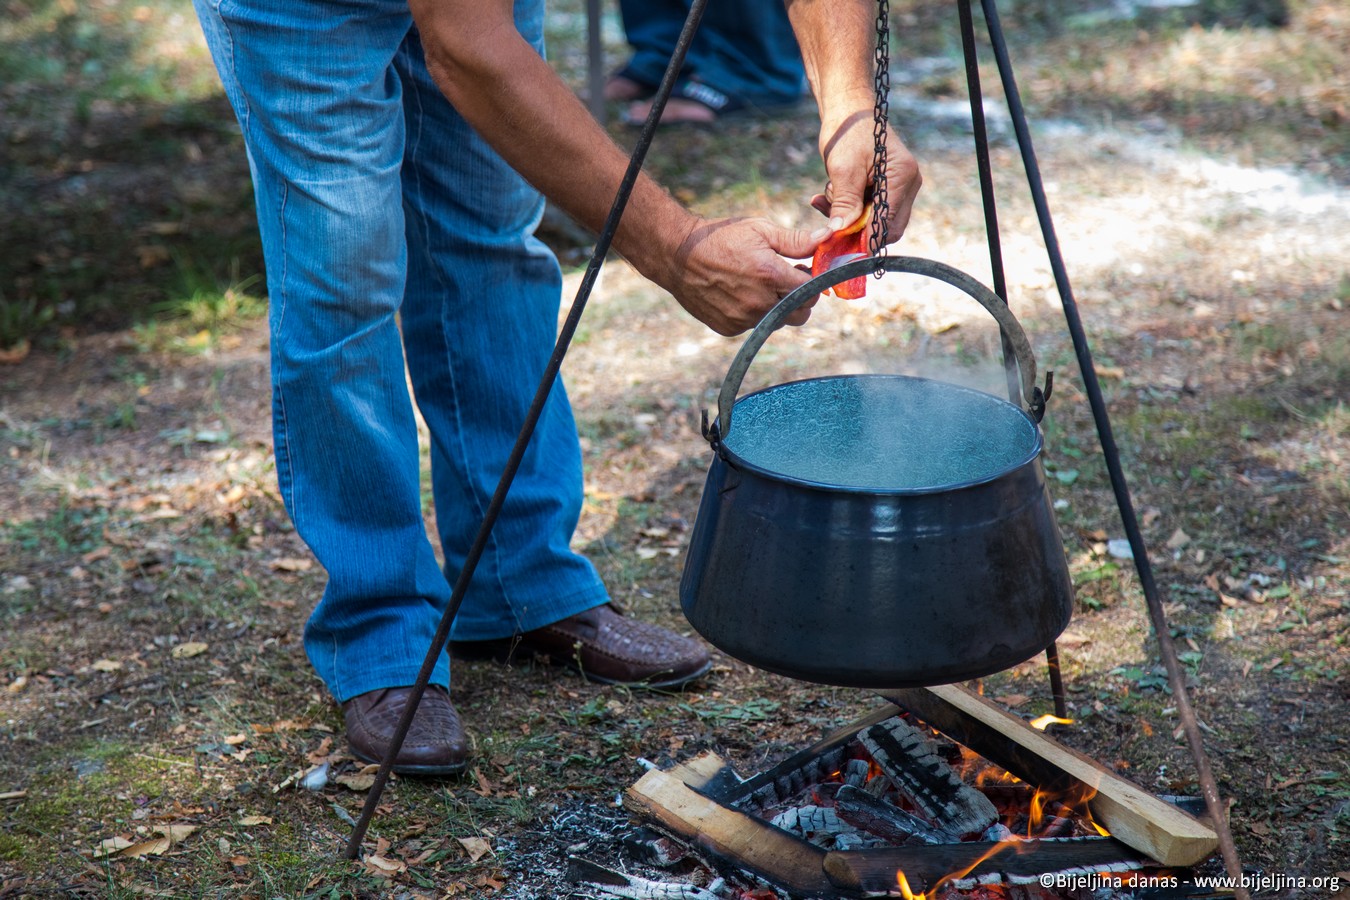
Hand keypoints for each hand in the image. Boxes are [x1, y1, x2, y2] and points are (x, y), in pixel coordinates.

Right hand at [663, 216, 826, 335]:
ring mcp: (743, 319)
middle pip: (800, 313)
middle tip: (787, 279)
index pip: (811, 291)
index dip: (812, 281)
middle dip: (800, 298)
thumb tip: (827, 237)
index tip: (803, 271)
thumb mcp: (760, 229)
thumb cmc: (720, 237)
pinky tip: (741, 294)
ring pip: (778, 321)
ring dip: (777, 307)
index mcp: (770, 276)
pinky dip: (755, 314)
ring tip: (761, 285)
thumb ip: (796, 240)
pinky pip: (754, 327)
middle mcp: (758, 303)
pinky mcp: (729, 328)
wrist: (678, 255)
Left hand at [811, 109, 920, 240]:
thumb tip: (839, 231)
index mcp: (903, 177)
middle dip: (858, 230)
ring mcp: (899, 186)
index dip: (867, 239)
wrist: (847, 110)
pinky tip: (826, 197)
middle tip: (830, 225)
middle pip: (887, 227)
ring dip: (850, 217)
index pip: (889, 223)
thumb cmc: (847, 133)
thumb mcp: (843, 170)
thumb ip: (845, 202)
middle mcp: (908, 184)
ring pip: (876, 220)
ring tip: (825, 197)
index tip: (843, 248)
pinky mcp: (886, 186)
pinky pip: (870, 208)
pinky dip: (849, 208)